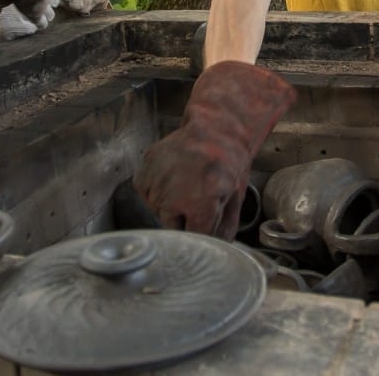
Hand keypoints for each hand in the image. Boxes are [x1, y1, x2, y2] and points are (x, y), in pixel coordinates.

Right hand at [133, 62, 295, 238]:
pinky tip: (172, 178)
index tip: (202, 229)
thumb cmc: (227, 162)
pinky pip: (146, 193)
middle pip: (171, 228)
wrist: (214, 129)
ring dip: (169, 205)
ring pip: (157, 211)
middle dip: (183, 221)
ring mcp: (155, 183)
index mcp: (198, 205)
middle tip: (196, 202)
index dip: (199, 235)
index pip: (191, 238)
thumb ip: (225, 229)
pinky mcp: (144, 171)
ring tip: (185, 185)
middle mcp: (172, 197)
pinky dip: (156, 190)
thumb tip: (218, 249)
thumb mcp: (234, 197)